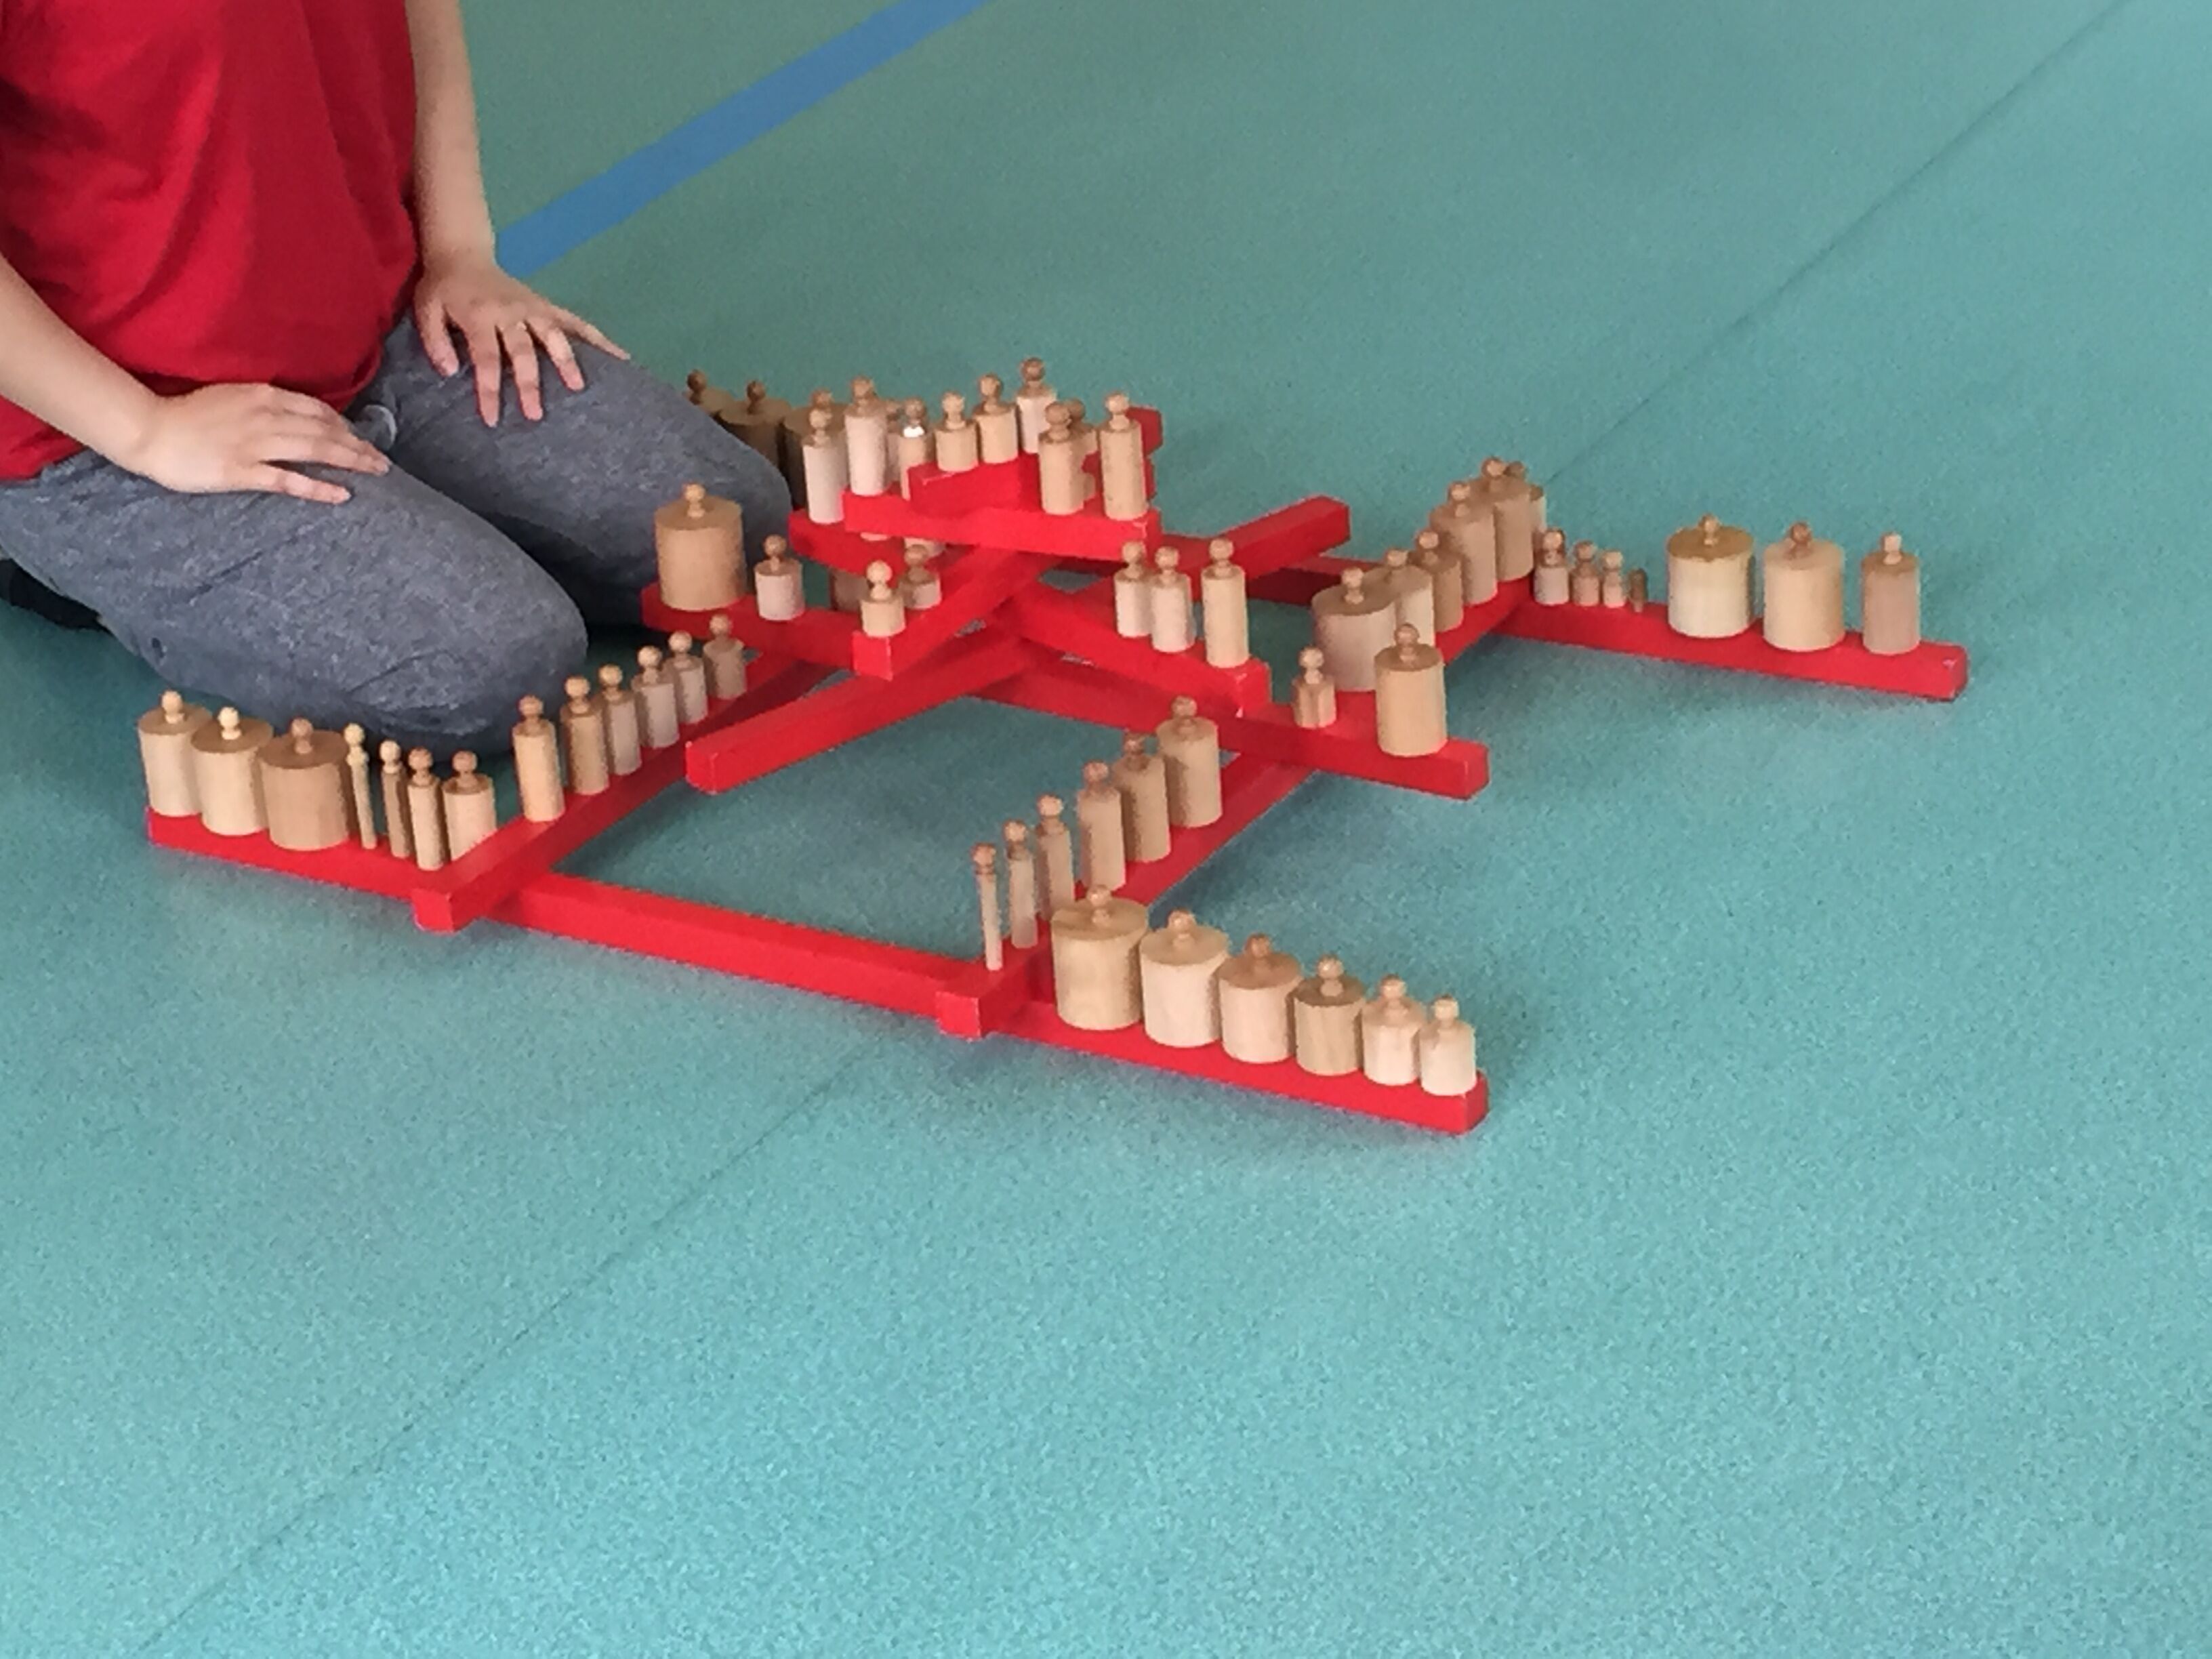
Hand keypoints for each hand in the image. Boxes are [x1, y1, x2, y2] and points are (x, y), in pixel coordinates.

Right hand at [118, 384, 390, 504]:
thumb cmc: (186, 415)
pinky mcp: (242, 471)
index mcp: (262, 395)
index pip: (316, 409)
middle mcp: (265, 416)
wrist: (149, 428)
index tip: (361, 437)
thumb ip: (263, 403)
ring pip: (315, 450)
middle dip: (358, 445)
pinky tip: (343, 494)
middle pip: (324, 431)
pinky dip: (318, 487)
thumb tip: (294, 414)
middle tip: (382, 461)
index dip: (344, 424)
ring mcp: (254, 444)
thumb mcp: (231, 396)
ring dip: (350, 461)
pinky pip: (288, 480)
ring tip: (375, 472)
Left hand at [411, 253, 627, 425]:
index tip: (492, 418)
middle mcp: (510, 311)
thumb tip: (450, 372)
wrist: (462, 253)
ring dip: (566, 361)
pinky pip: (576, 322)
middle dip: (529, 382)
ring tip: (578, 387)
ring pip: (554, 335)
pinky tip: (620, 357)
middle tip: (535, 414)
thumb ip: (435, 341)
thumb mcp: (425, 310)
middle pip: (523, 350)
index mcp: (479, 314)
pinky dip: (598, 338)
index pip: (486, 356)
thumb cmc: (443, 288)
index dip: (489, 388)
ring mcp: (532, 308)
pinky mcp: (546, 306)